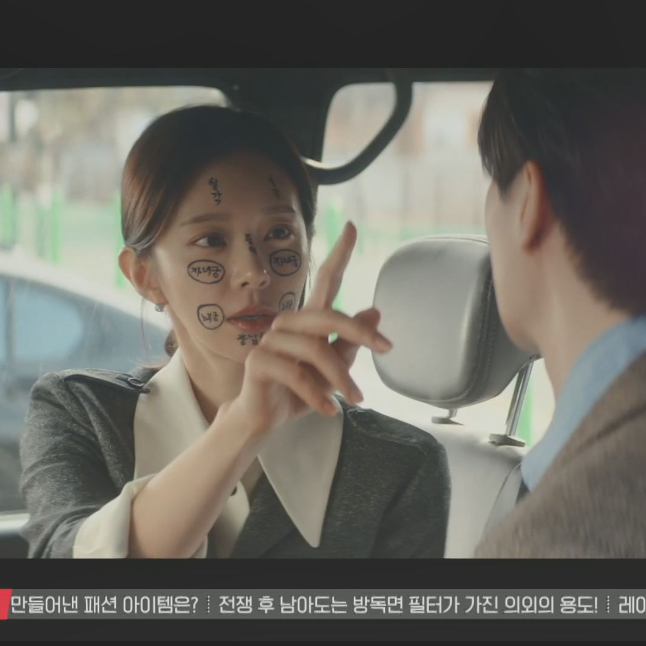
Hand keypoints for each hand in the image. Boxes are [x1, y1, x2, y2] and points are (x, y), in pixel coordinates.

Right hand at [221, 221, 391, 435]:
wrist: (264, 419)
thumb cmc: (298, 392)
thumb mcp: (333, 370)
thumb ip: (350, 343)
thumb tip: (375, 310)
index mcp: (309, 321)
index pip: (326, 280)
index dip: (339, 253)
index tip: (351, 226)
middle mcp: (289, 324)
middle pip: (329, 315)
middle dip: (360, 331)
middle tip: (387, 348)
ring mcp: (271, 341)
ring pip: (316, 350)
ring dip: (341, 379)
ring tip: (355, 399)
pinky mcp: (258, 361)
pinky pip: (296, 374)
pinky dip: (317, 395)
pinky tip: (329, 409)